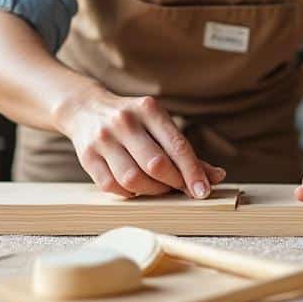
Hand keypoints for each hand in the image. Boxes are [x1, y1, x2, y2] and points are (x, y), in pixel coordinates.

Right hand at [60, 90, 224, 197]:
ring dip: (152, 191)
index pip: (177, 145)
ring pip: (133, 178)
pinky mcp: (86, 156)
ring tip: (159, 189)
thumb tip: (217, 177)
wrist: (85, 109)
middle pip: (155, 164)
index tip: (203, 191)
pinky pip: (112, 186)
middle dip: (174, 183)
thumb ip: (186, 152)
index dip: (193, 172)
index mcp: (148, 109)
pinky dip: (129, 193)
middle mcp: (124, 121)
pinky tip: (136, 187)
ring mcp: (103, 139)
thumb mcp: (159, 125)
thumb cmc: (134, 122)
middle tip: (182, 190)